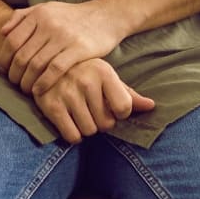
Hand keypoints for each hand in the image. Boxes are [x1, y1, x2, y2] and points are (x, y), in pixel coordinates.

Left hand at [2, 0, 125, 92]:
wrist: (105, 17)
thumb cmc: (72, 17)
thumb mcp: (47, 8)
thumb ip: (23, 16)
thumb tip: (2, 31)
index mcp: (39, 14)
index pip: (12, 41)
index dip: (4, 59)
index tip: (4, 70)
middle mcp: (49, 24)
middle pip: (22, 56)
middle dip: (14, 74)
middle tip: (14, 83)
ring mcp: (64, 37)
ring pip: (36, 65)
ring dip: (27, 82)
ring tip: (26, 89)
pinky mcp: (79, 49)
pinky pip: (55, 70)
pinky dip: (43, 83)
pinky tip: (39, 90)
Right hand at [32, 58, 153, 142]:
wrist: (48, 62)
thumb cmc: (84, 72)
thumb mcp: (107, 77)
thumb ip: (129, 94)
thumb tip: (152, 106)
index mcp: (104, 72)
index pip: (124, 108)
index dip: (121, 114)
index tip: (113, 109)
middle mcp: (86, 82)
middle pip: (106, 124)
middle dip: (101, 122)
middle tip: (92, 110)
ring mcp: (67, 93)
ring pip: (89, 131)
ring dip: (87, 128)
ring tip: (81, 114)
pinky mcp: (51, 105)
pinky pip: (71, 136)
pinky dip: (73, 135)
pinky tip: (70, 122)